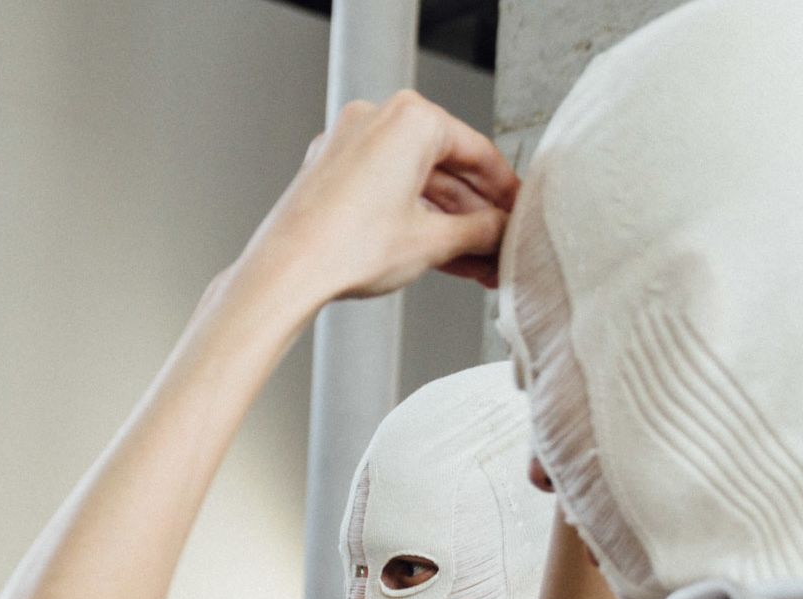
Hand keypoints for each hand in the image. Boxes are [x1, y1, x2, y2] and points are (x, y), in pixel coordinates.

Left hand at [241, 90, 515, 306]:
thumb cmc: (345, 249)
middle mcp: (375, 120)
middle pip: (445, 170)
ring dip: (448, 225)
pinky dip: (412, 219)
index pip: (477, 152)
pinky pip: (385, 191)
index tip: (520, 213)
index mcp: (410, 118)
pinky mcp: (328, 173)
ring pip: (414, 185)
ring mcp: (347, 145)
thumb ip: (480, 231)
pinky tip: (441, 255)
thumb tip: (501, 232)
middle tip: (500, 247)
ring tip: (477, 263)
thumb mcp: (432, 241)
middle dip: (475, 216)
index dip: (506, 191)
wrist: (282, 275)